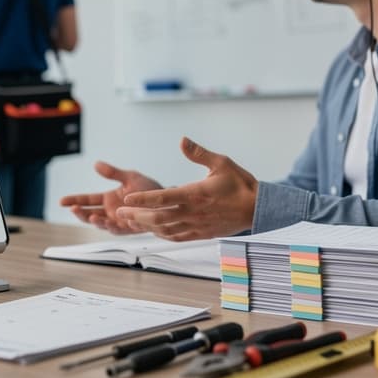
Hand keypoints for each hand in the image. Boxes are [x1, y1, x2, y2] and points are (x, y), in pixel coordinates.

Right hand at [58, 161, 161, 233]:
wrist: (168, 200)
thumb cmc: (149, 189)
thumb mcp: (130, 177)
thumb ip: (113, 173)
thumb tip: (96, 164)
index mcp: (108, 199)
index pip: (87, 200)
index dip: (75, 201)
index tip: (62, 201)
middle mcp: (112, 212)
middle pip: (91, 214)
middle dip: (81, 213)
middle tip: (73, 210)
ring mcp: (120, 221)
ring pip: (103, 224)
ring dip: (96, 222)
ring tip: (91, 217)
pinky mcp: (132, 228)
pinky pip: (122, 229)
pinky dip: (116, 227)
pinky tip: (112, 222)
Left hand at [114, 137, 257, 240]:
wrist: (257, 209)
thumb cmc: (240, 184)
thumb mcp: (221, 162)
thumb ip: (199, 153)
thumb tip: (182, 140)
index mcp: (194, 194)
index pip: (162, 197)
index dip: (142, 198)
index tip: (126, 197)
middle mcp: (192, 212)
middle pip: (157, 218)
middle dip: (136, 215)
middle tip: (119, 212)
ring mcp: (196, 226)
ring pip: (165, 230)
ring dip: (146, 226)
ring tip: (130, 221)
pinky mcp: (201, 234)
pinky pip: (177, 237)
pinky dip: (162, 234)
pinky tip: (153, 230)